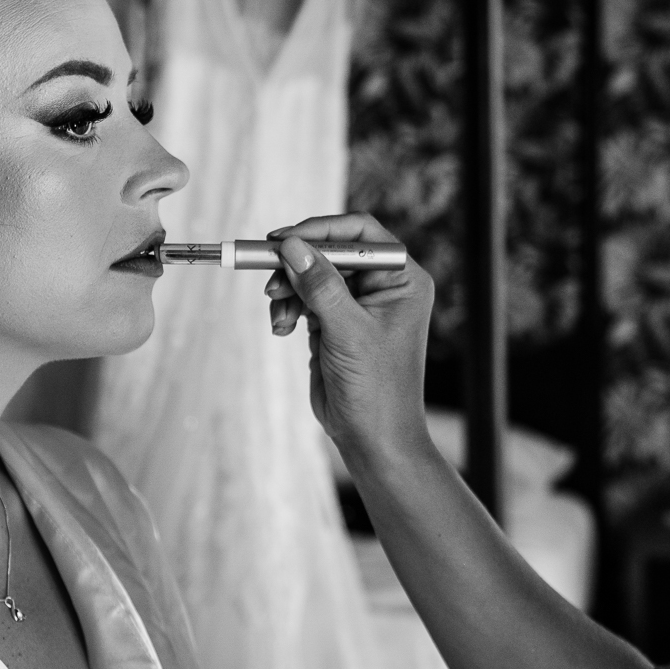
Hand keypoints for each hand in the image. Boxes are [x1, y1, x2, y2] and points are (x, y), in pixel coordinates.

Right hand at [262, 213, 434, 457]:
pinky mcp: (335, 323)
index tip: (283, 239)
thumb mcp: (347, 331)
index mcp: (401, 279)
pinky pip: (304, 299)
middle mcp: (382, 286)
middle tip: (268, 277)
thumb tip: (291, 244)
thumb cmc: (376, 387)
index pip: (360, 233)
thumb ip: (320, 285)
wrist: (371, 437)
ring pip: (311, 274)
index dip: (320, 230)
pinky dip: (288, 308)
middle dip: (297, 265)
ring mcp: (357, 304)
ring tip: (279, 316)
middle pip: (330, 251)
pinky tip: (281, 329)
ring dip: (288, 290)